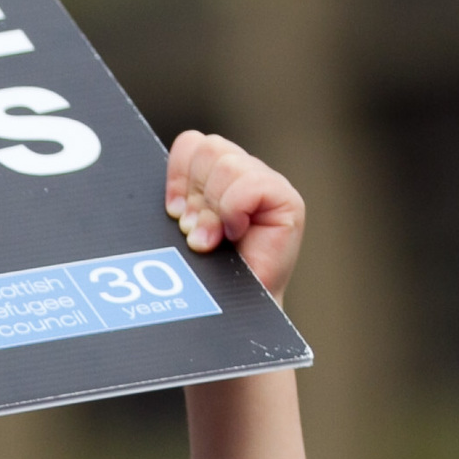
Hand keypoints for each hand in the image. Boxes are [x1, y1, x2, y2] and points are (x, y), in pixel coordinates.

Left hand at [166, 132, 305, 305]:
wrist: (232, 314)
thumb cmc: (205, 279)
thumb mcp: (182, 231)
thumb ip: (179, 203)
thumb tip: (171, 198)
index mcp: (216, 177)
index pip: (192, 144)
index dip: (177, 176)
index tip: (174, 213)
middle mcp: (244, 174)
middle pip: (208, 149)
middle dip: (195, 195)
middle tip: (194, 233)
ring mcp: (268, 185)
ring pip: (226, 163)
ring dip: (212, 208)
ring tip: (211, 240)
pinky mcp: (286, 200)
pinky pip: (250, 184)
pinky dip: (234, 209)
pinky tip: (235, 233)